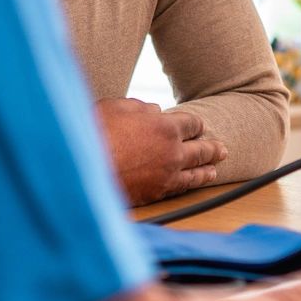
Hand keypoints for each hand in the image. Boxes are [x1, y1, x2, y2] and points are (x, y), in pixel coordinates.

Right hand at [97, 99, 227, 204]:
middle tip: (221, 150)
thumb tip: (154, 111)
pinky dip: (189, 185)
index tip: (198, 127)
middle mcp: (172, 152)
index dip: (195, 125)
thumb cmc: (93, 132)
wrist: (79, 169)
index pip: (192, 124)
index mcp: (165, 126)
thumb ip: (141, 108)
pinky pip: (179, 189)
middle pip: (200, 149)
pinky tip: (192, 184)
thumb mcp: (117, 107)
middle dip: (211, 148)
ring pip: (194, 173)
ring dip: (206, 169)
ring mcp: (165, 175)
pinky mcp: (155, 194)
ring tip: (214, 169)